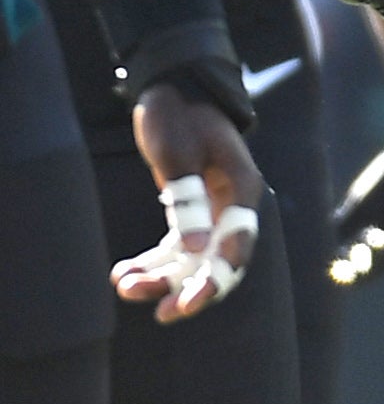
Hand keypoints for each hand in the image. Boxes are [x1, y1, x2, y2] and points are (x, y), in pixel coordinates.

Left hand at [115, 84, 263, 321]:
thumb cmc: (179, 115)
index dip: (216, 278)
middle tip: (165, 314)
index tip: (187, 302)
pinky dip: (152, 262)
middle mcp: (230, 205)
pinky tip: (123, 272)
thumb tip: (195, 250)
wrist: (171, 88)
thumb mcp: (179, 155)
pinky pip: (175, 247)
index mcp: (240, 189)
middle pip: (219, 260)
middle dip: (191, 289)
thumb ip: (188, 201)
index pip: (237, 244)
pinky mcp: (189, 208)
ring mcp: (210, 209)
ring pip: (192, 259)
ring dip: (163, 277)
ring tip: (126, 287)